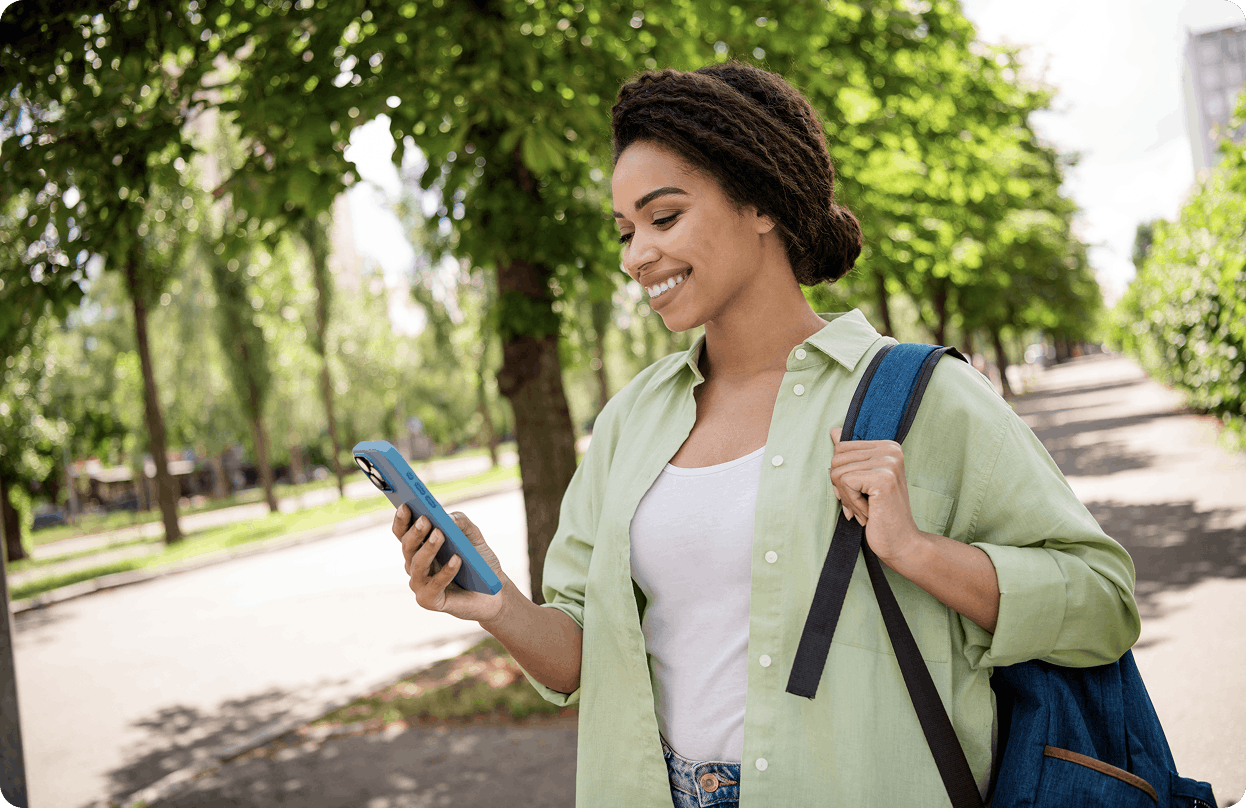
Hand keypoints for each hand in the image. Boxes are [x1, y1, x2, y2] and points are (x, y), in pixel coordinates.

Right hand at [392, 504, 511, 623]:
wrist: (495, 592)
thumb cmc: (479, 562)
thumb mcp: (473, 536)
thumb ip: (460, 522)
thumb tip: (447, 518)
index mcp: (420, 547)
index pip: (403, 532)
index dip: (402, 519)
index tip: (406, 505)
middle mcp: (415, 565)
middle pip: (407, 546)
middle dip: (415, 532)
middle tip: (425, 519)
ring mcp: (420, 584)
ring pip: (418, 565)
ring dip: (428, 548)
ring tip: (440, 534)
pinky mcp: (429, 601)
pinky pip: (435, 585)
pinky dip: (446, 571)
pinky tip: (457, 559)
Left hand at [829, 427, 926, 567]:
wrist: (902, 542)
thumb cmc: (880, 513)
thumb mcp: (862, 480)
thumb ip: (849, 456)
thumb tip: (834, 431)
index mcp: (888, 446)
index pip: (841, 447)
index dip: (842, 475)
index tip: (862, 491)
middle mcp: (891, 450)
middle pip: (836, 458)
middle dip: (842, 487)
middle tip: (864, 503)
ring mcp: (888, 462)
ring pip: (838, 472)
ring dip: (846, 497)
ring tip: (867, 508)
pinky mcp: (883, 478)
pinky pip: (845, 483)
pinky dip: (851, 502)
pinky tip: (869, 512)